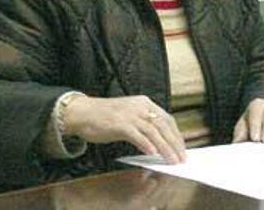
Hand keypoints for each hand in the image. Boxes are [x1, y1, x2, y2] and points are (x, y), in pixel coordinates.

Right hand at [63, 95, 185, 163]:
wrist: (81, 112)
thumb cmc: (105, 117)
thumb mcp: (129, 114)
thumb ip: (144, 123)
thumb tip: (160, 140)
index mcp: (144, 103)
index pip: (167, 119)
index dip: (176, 134)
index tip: (181, 147)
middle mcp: (140, 107)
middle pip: (164, 126)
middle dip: (175, 143)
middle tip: (181, 157)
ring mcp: (130, 115)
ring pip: (154, 132)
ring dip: (165, 148)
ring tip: (171, 160)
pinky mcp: (119, 124)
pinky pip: (137, 136)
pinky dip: (147, 145)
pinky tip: (153, 154)